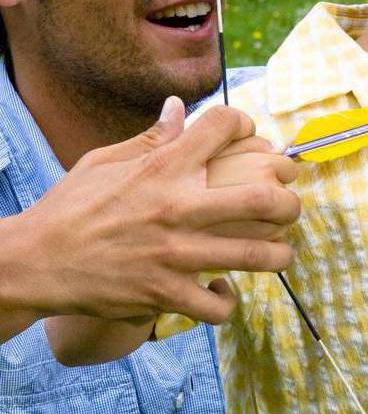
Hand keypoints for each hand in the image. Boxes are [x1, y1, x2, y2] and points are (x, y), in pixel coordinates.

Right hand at [9, 98, 300, 324]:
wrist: (32, 264)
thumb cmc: (70, 209)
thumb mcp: (104, 162)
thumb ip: (151, 137)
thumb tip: (178, 107)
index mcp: (162, 168)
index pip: (223, 126)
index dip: (246, 124)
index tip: (252, 137)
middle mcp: (175, 208)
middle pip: (261, 198)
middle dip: (288, 201)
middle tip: (290, 205)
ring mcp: (172, 254)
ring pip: (253, 256)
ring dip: (277, 255)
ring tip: (279, 252)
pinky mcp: (163, 295)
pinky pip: (216, 305)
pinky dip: (227, 301)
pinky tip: (222, 291)